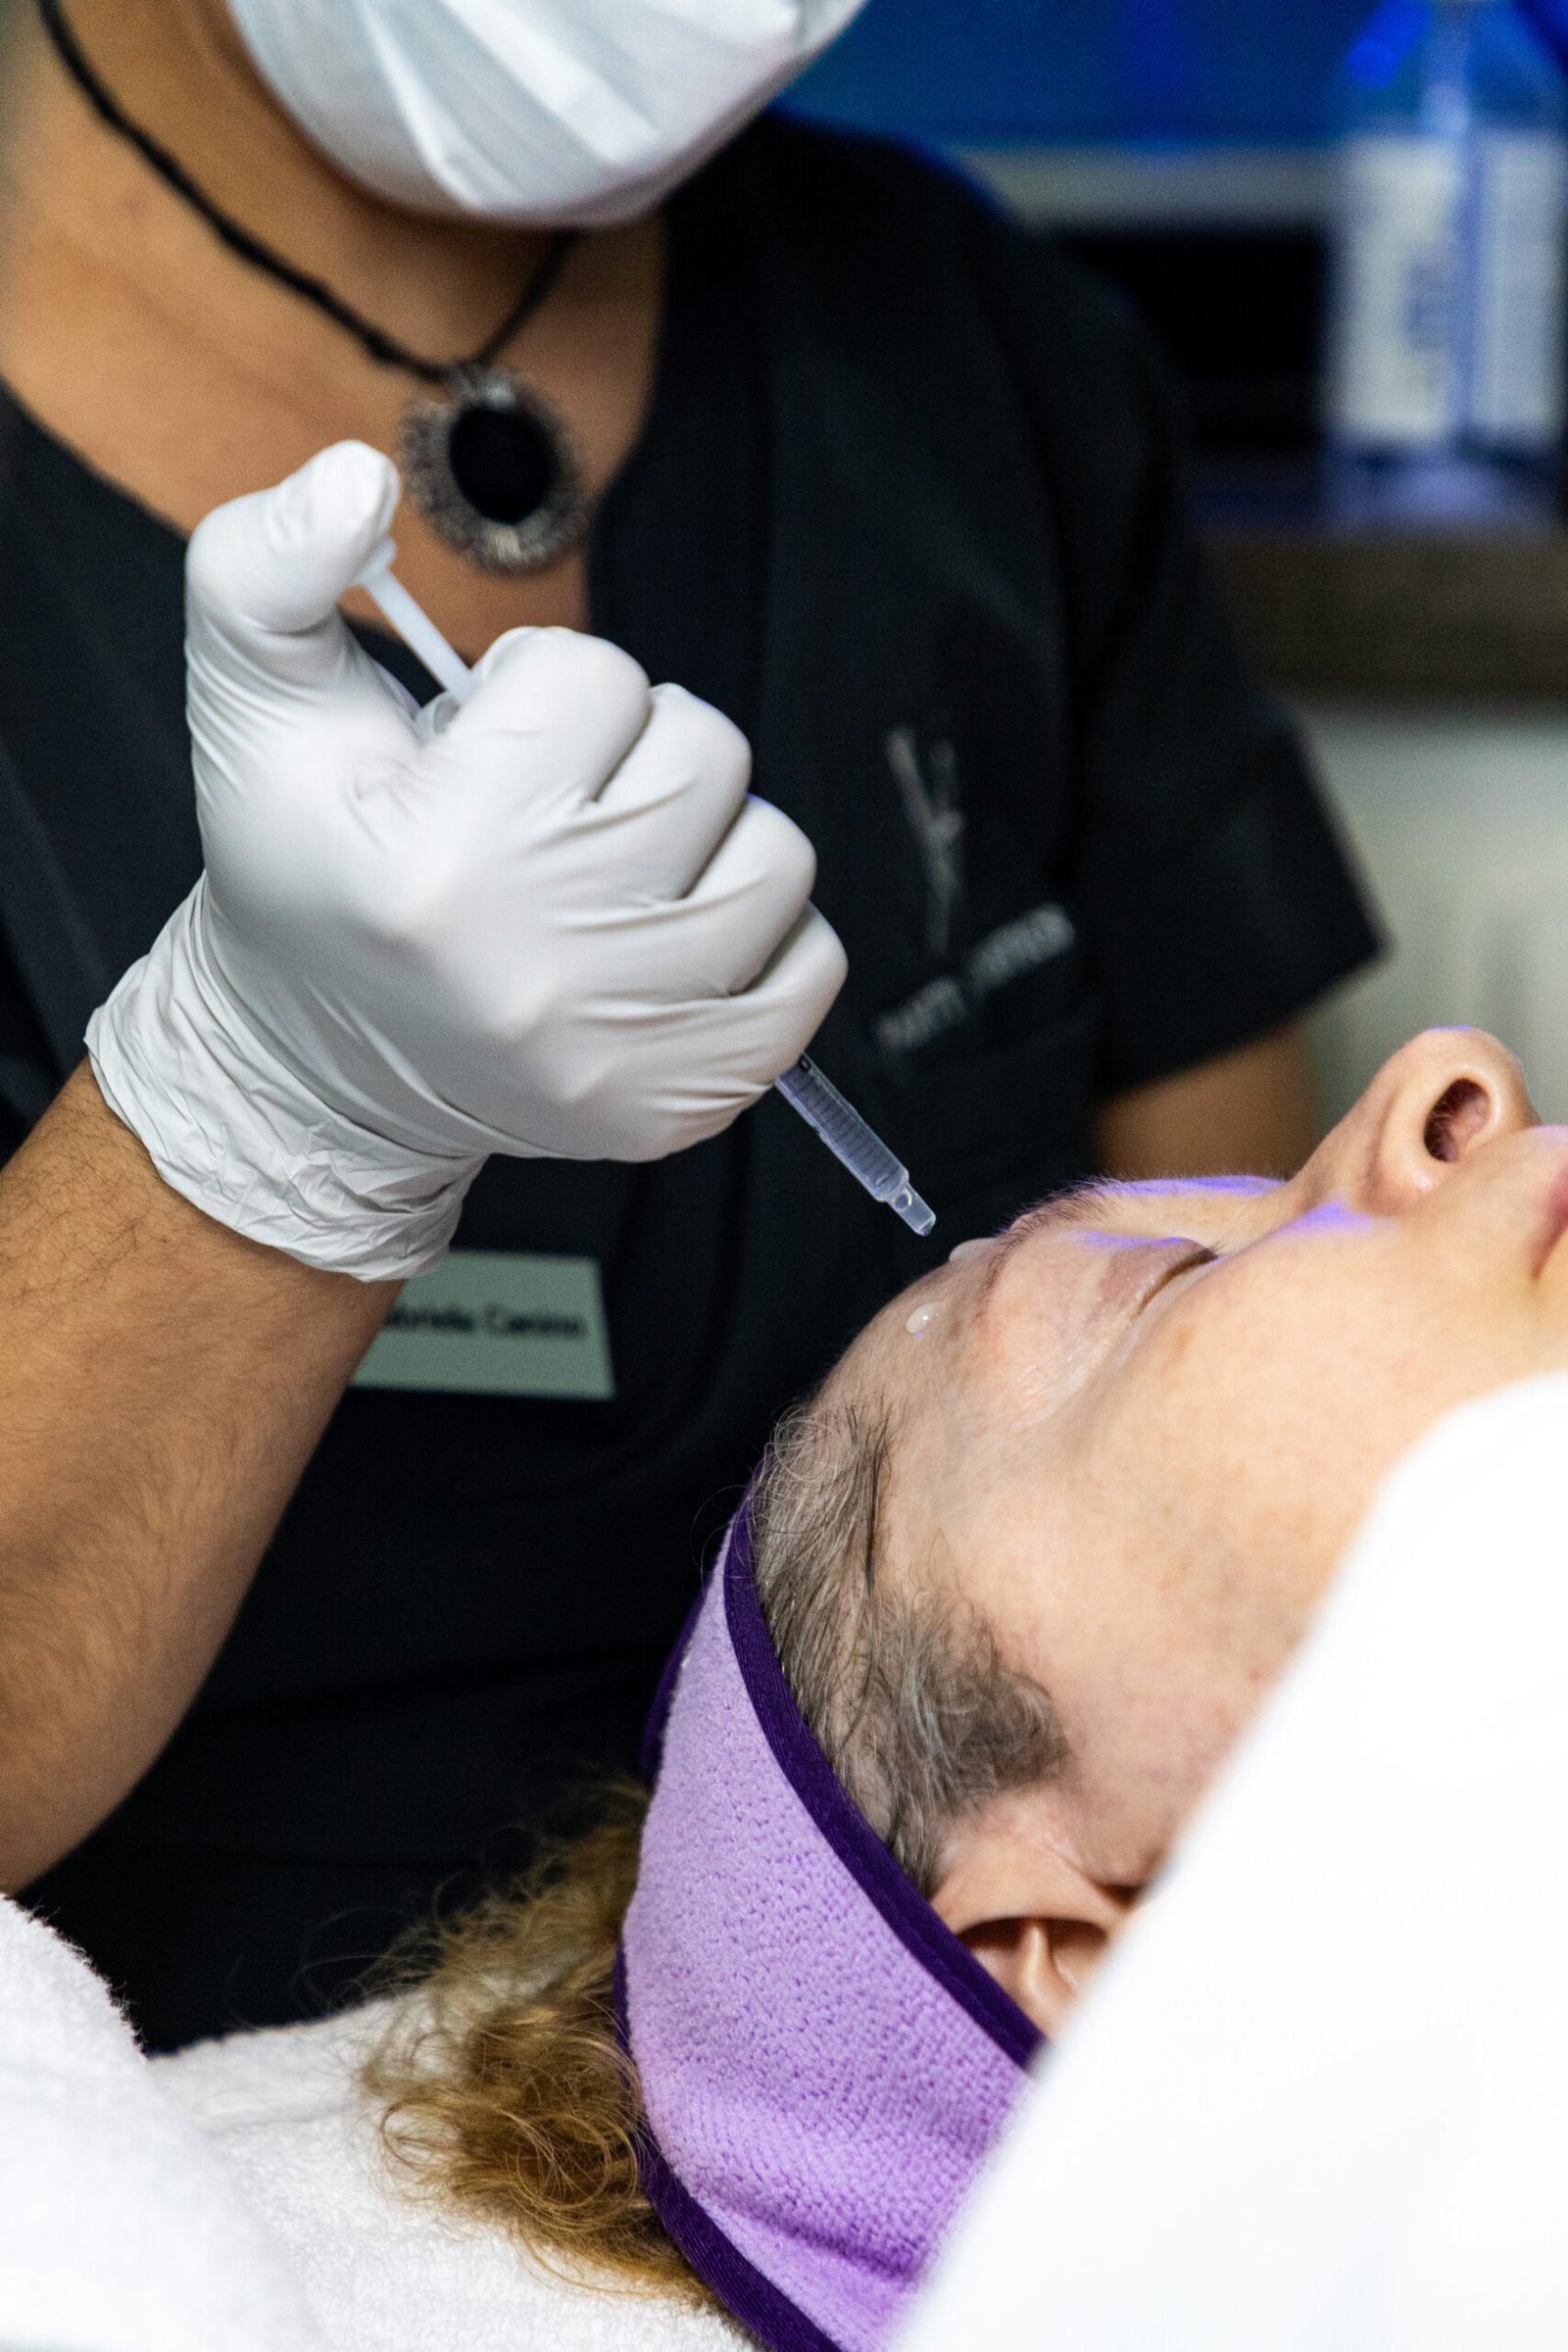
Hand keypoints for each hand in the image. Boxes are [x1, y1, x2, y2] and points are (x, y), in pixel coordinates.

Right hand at [87, 442, 845, 1278]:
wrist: (324, 1064)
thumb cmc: (310, 867)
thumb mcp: (253, 707)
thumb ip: (267, 567)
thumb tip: (354, 475)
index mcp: (434, 864)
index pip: (595, 679)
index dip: (545, 688)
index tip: (489, 742)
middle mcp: (538, 968)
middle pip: (703, 753)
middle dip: (634, 751)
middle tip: (557, 801)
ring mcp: (623, 1048)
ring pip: (774, 854)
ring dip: (706, 837)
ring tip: (615, 864)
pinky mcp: (687, 1099)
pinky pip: (813, 964)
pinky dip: (763, 934)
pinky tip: (667, 934)